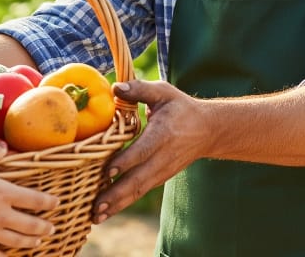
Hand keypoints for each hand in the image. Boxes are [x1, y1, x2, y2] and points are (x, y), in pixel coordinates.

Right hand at [0, 141, 58, 256]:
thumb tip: (3, 147)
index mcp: (2, 193)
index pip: (33, 199)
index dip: (47, 202)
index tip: (56, 203)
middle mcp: (0, 216)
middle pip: (30, 224)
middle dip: (44, 227)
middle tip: (51, 229)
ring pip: (17, 241)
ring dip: (30, 242)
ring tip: (37, 243)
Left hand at [93, 80, 213, 222]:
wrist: (208, 131)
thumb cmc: (181, 108)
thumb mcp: (164, 92)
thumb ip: (139, 89)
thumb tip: (115, 87)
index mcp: (163, 134)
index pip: (143, 150)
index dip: (126, 162)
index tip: (108, 171)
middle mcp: (163, 157)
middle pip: (138, 179)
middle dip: (117, 195)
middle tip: (97, 207)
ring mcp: (162, 171)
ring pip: (138, 190)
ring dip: (118, 204)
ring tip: (97, 217)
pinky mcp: (159, 178)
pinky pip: (140, 192)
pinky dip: (123, 203)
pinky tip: (106, 212)